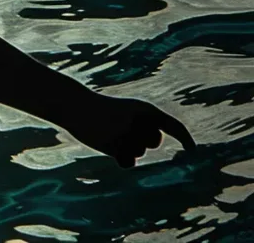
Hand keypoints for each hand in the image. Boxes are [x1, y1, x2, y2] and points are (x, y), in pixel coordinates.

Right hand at [70, 93, 195, 166]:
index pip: (173, 126)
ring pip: (138, 151)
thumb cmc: (102, 108)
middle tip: (121, 127)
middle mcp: (142, 122)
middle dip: (141, 139)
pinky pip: (128, 162)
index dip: (185, 138)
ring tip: (108, 132)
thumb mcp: (125, 111)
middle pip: (153, 141)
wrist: (76, 105)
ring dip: (125, 147)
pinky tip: (107, 144)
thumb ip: (141, 125)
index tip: (192, 150)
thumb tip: (152, 141)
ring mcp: (131, 136)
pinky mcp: (118, 148)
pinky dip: (121, 158)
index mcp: (146, 109)